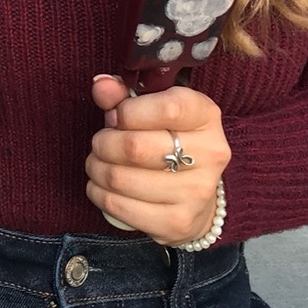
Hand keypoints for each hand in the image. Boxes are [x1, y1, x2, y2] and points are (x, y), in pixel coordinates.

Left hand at [85, 75, 229, 245]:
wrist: (197, 192)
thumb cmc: (169, 139)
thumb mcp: (154, 108)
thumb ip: (125, 95)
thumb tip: (100, 85)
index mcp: (206, 115)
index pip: (166, 109)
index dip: (127, 111)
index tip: (115, 116)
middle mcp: (210, 153)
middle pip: (136, 147)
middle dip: (104, 142)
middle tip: (100, 142)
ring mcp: (197, 192)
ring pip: (122, 178)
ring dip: (97, 168)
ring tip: (97, 163)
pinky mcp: (178, 223)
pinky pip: (121, 208)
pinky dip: (99, 194)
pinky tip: (100, 186)